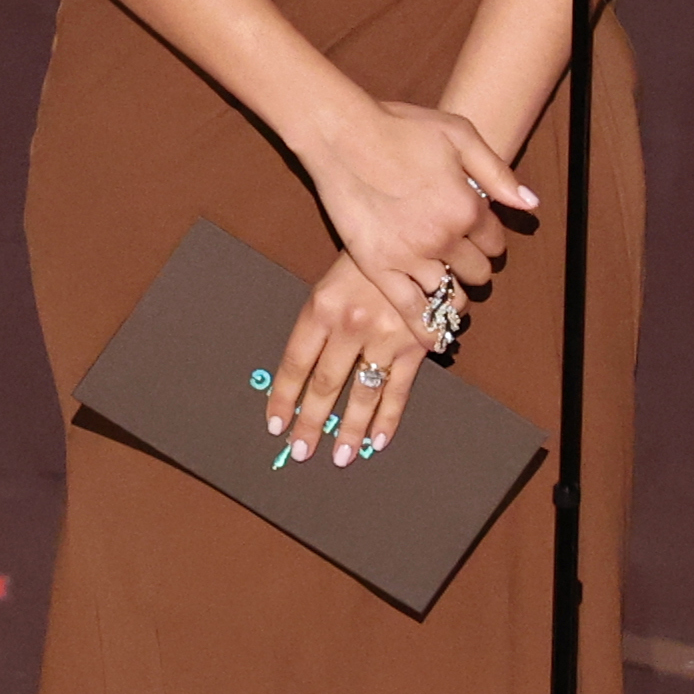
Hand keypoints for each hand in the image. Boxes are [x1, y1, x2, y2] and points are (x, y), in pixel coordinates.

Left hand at [267, 255, 435, 468]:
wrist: (418, 236)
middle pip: (324, 385)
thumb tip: (300, 376)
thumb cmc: (368, 259)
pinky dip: (388, 418)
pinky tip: (377, 441)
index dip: (283, 398)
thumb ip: (319, 324)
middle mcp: (351, 325)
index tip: (275, 424)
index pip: (295, 363)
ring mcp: (385, 336)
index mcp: (322, 307)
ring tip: (340, 457)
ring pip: (362, 393)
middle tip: (300, 452)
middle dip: (311, 423)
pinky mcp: (415, 344)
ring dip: (350, 430)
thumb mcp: (331, 281)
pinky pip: (399, 389)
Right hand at [298, 97, 531, 352]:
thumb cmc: (400, 127)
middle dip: (475, 267)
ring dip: (455, 294)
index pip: (494, 241)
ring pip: (449, 293)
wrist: (344, 135)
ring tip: (449, 290)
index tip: (479, 238)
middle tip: (462, 261)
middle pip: (476, 271)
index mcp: (468, 206)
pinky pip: (411, 309)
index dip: (489, 240)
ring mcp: (411, 257)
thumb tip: (530, 204)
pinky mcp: (379, 268)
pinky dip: (426, 328)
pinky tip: (435, 341)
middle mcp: (445, 237)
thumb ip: (497, 171)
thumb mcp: (459, 134)